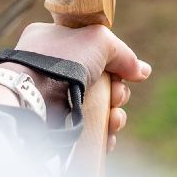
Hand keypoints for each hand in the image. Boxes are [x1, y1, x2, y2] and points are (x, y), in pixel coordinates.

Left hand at [4, 23, 151, 152]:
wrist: (34, 98)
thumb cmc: (61, 61)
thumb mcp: (98, 40)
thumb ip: (123, 53)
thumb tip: (142, 71)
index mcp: (52, 39)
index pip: (91, 48)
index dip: (112, 61)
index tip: (124, 72)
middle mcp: (50, 66)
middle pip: (98, 79)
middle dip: (117, 92)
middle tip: (117, 97)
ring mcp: (51, 96)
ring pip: (95, 106)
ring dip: (113, 115)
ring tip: (114, 120)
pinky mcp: (55, 123)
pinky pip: (85, 128)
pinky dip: (101, 133)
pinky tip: (108, 136)